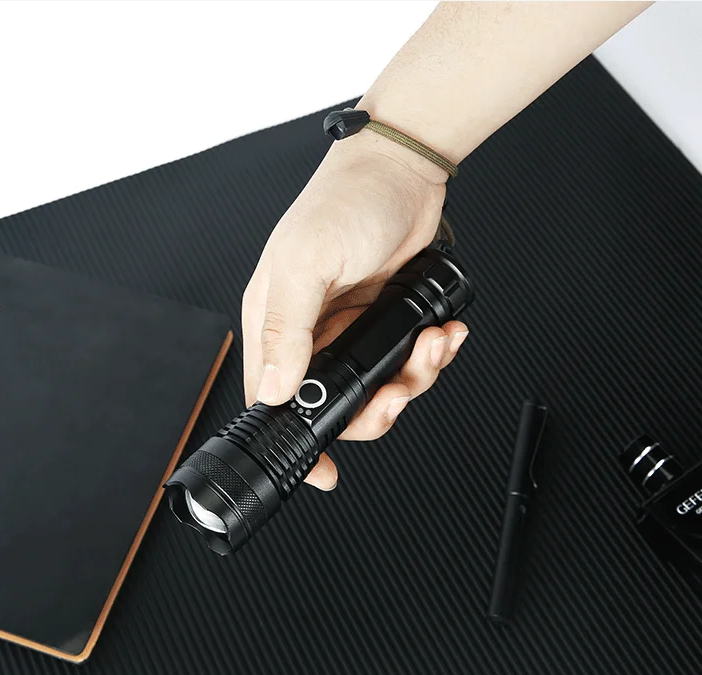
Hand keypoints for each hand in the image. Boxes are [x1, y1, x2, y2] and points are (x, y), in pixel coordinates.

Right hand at [241, 132, 469, 490]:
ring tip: (429, 348)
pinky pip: (406, 362)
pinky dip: (430, 357)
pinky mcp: (385, 322)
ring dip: (412, 380)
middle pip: (334, 404)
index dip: (295, 438)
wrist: (403, 169)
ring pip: (378, 388)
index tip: (323, 468)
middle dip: (374, 410)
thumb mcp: (306, 262)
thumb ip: (288, 327)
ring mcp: (350, 329)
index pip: (271, 397)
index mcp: (274, 322)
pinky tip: (441, 334)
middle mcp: (310, 331)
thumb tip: (275, 387)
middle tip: (397, 393)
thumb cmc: (344, 201)